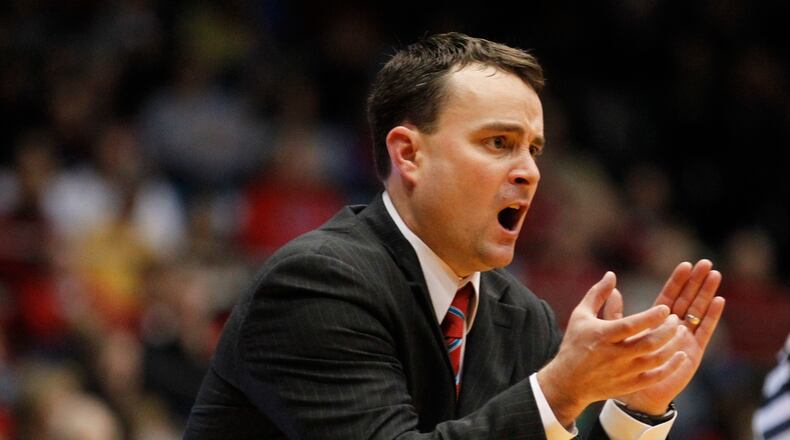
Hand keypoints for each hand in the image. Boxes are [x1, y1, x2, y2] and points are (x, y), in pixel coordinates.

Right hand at [538, 272, 686, 426]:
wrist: (568, 381)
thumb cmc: (574, 343)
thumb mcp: (580, 315)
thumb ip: (597, 294)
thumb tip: (611, 274)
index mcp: (602, 336)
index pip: (631, 325)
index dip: (651, 317)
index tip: (665, 308)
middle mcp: (614, 355)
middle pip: (648, 343)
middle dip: (667, 330)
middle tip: (676, 319)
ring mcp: (623, 372)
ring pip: (656, 359)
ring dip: (673, 346)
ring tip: (682, 333)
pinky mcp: (629, 385)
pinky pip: (656, 377)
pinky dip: (671, 367)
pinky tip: (680, 355)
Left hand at [609, 259, 725, 414]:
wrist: (634, 391)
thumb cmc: (623, 362)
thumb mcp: (616, 332)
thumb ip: (615, 312)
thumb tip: (612, 288)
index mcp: (656, 320)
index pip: (669, 295)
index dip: (678, 281)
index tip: (686, 264)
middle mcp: (673, 326)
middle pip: (688, 299)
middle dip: (696, 281)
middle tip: (706, 263)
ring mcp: (685, 337)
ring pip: (698, 311)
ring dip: (707, 293)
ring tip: (715, 275)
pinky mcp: (693, 350)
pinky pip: (705, 331)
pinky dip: (711, 316)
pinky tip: (718, 301)